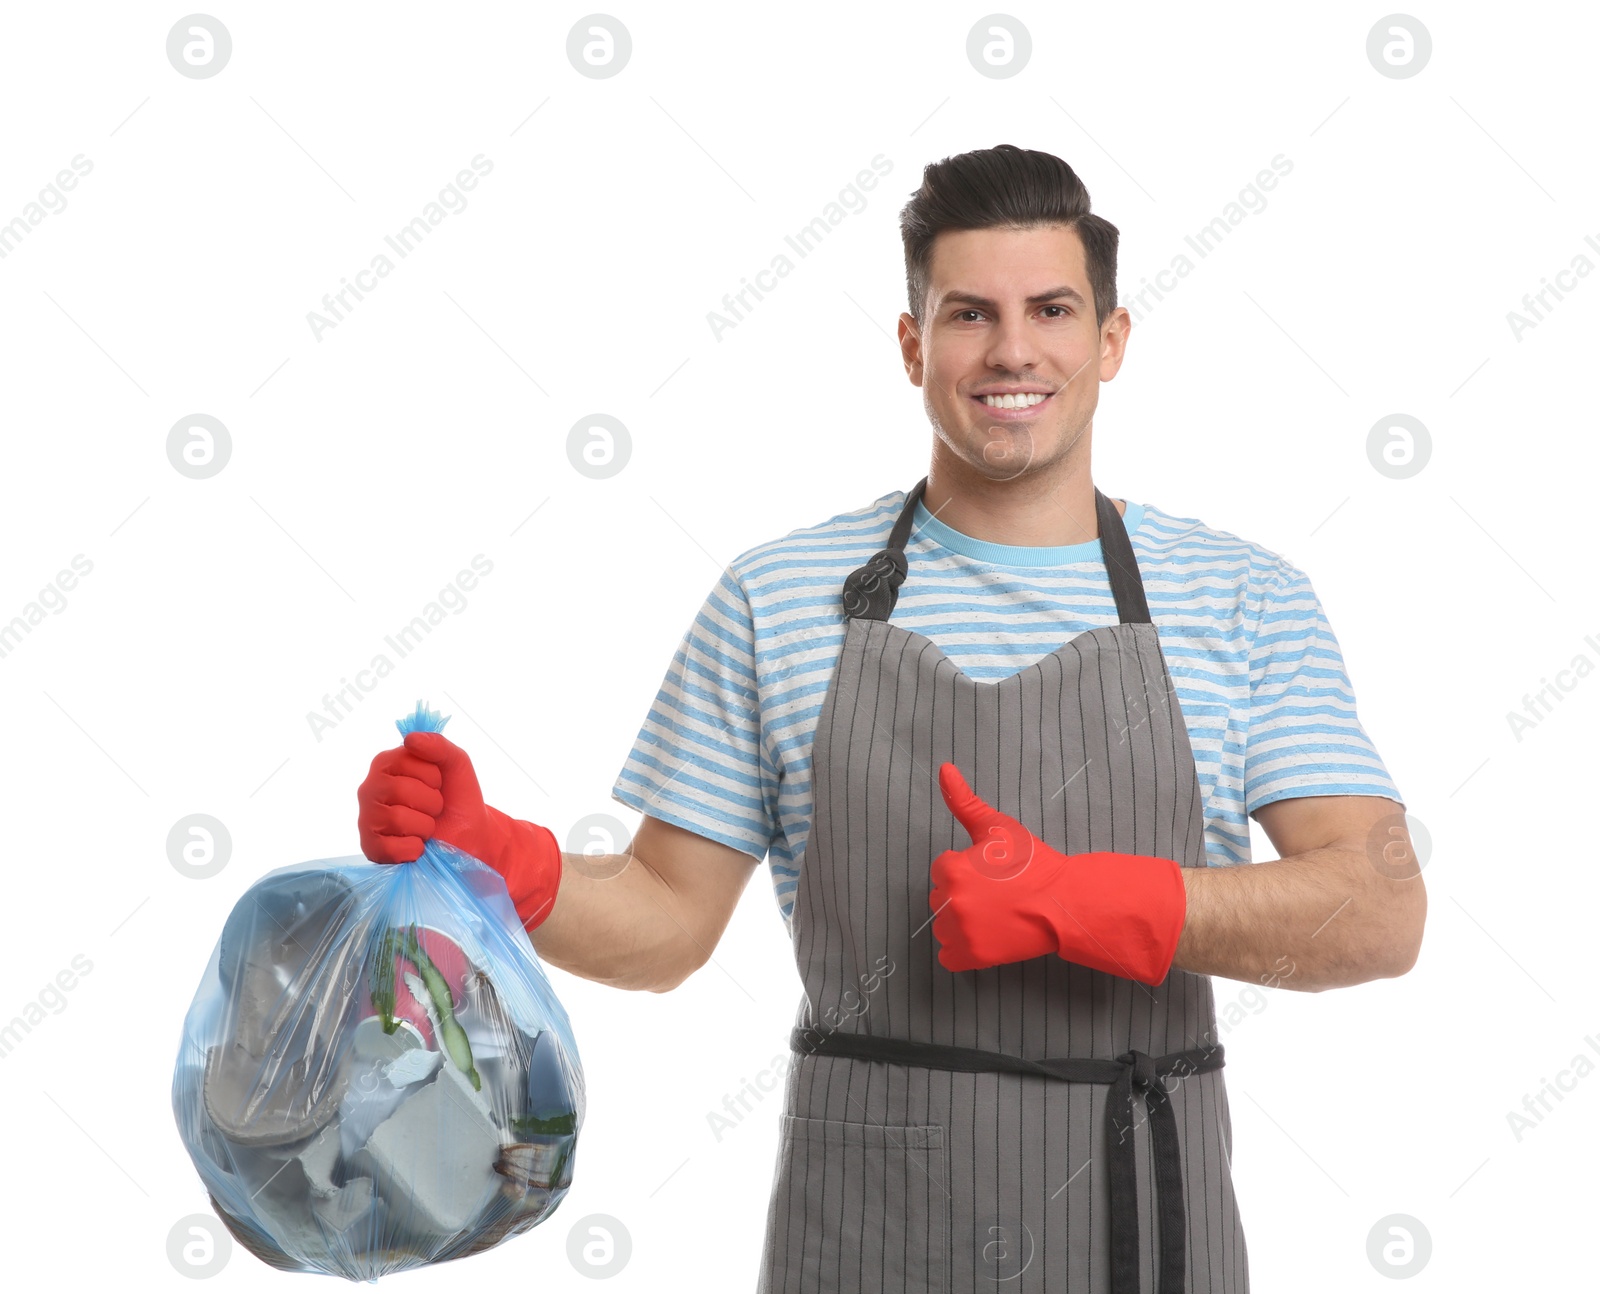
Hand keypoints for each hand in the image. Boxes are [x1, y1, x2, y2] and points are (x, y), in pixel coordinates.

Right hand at [357, 743, 444, 863]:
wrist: (469, 835)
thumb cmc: (456, 797)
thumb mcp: (456, 763)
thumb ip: (438, 745)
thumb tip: (410, 739)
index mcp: (386, 763)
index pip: (406, 761)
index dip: (433, 776)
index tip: (437, 784)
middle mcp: (370, 788)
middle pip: (401, 791)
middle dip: (431, 803)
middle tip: (434, 809)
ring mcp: (367, 818)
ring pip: (398, 819)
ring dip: (425, 826)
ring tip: (426, 827)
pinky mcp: (370, 848)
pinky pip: (390, 849)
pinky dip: (413, 849)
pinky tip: (417, 845)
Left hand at [929, 763, 1186, 983]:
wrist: (1063, 903)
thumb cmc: (1033, 864)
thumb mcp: (998, 826)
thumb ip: (964, 800)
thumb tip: (944, 768)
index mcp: (953, 870)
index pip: (943, 869)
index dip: (967, 869)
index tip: (992, 873)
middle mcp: (950, 902)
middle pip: (941, 897)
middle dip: (962, 894)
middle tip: (995, 894)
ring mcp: (960, 933)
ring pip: (943, 926)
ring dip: (960, 922)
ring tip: (993, 914)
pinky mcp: (970, 957)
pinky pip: (949, 956)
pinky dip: (963, 950)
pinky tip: (986, 936)